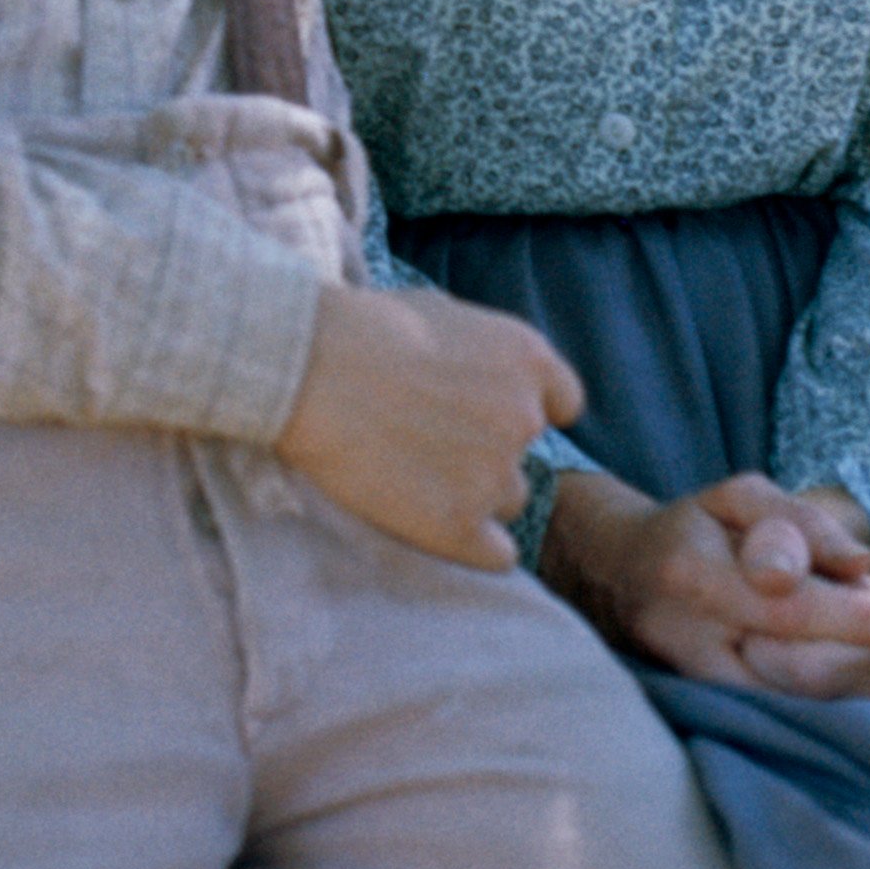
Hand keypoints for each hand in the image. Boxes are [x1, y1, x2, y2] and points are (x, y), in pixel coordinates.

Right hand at [276, 279, 582, 569]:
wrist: (308, 367)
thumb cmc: (361, 329)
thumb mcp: (442, 313)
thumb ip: (482, 352)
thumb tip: (485, 375)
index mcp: (528, 359)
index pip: (561, 404)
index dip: (520, 410)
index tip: (481, 413)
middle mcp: (525, 419)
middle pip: (524, 455)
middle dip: (485, 452)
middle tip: (424, 441)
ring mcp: (497, 476)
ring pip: (505, 502)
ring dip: (470, 495)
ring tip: (408, 473)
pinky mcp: (463, 527)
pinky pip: (498, 555)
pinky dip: (471, 544)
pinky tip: (429, 521)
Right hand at [540, 469, 869, 703]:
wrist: (614, 577)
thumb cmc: (692, 529)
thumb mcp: (737, 497)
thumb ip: (797, 520)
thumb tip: (859, 563)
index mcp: (692, 575)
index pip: (786, 608)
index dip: (855, 617)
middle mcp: (687, 640)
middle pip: (796, 671)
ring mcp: (692, 686)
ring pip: (793, 708)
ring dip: (862, 693)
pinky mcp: (705, 714)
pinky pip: (781, 723)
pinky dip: (836, 712)